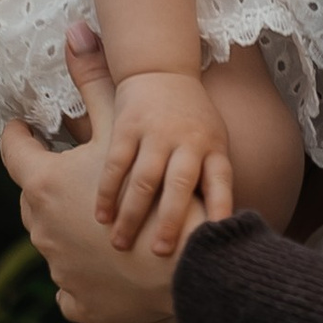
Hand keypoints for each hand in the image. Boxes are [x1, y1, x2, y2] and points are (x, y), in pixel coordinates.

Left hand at [0, 31, 194, 322]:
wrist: (188, 266)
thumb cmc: (154, 185)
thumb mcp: (124, 122)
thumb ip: (93, 79)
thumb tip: (73, 30)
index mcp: (43, 183)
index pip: (14, 149)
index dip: (19, 133)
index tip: (24, 126)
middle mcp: (40, 226)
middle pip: (34, 198)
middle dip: (53, 186)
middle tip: (76, 175)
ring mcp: (57, 268)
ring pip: (55, 242)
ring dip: (72, 231)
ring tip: (100, 222)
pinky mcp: (77, 302)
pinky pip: (73, 288)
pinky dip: (85, 278)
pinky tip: (107, 270)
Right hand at [94, 61, 234, 256]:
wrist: (162, 69)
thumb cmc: (192, 118)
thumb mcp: (213, 141)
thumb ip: (212, 179)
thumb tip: (221, 229)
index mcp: (213, 148)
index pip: (221, 183)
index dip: (221, 209)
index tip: (218, 239)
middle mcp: (187, 142)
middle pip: (180, 186)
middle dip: (171, 221)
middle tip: (161, 253)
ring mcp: (156, 134)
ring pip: (143, 180)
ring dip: (132, 214)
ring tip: (120, 244)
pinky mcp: (128, 127)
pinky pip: (116, 164)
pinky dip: (107, 191)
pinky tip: (100, 215)